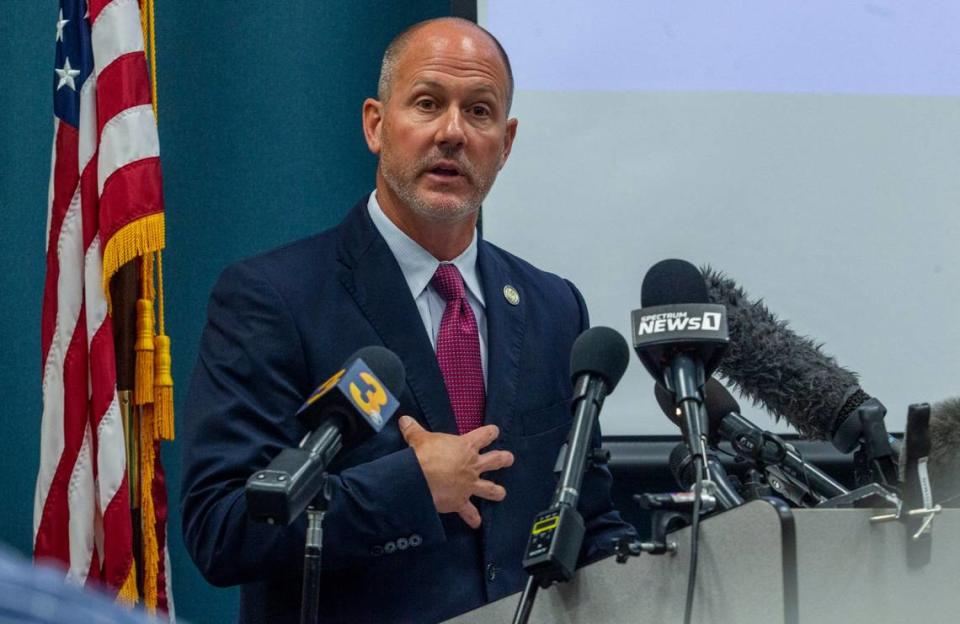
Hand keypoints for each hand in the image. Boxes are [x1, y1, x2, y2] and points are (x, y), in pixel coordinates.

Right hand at [398, 415, 513, 528]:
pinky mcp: (461, 501)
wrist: (420, 479)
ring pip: (489, 488)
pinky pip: (469, 512)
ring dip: (496, 491)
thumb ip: (414, 429)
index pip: (484, 436)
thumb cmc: (424, 455)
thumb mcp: (419, 439)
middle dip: (504, 459)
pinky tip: (476, 524)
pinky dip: (472, 518)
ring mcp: (469, 485)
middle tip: (510, 458)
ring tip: (502, 493)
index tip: (495, 431)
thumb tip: (404, 419)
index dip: (491, 432)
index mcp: (466, 447)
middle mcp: (472, 466)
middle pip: (494, 461)